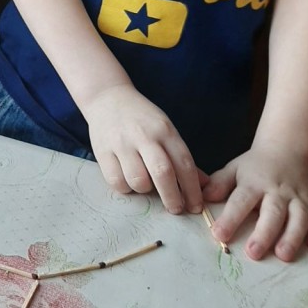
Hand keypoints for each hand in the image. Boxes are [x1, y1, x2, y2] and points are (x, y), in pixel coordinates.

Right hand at [84, 83, 204, 214]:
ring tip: (146, 186)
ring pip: (138, 180)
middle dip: (172, 197)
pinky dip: (125, 187)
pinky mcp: (102, 151)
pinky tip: (128, 180)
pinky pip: (116, 181)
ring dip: (145, 190)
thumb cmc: (142, 119)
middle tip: (176, 209)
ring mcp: (122, 143)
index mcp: (164, 130)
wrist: (107, 97)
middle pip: (163, 173)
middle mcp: (144, 135)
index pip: (184, 163)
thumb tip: (204, 185)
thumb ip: (181, 158)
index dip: (192, 189)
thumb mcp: (165, 130)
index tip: (196, 207)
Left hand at [202, 140, 307, 261]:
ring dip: (292, 236)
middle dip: (264, 233)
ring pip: (299, 217)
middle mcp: (277, 191)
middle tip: (254, 253)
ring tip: (284, 255)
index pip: (240, 200)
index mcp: (253, 183)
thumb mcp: (233, 170)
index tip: (219, 234)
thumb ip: (218, 184)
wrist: (284, 151)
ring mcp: (297, 198)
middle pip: (272, 212)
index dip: (230, 218)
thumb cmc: (254, 168)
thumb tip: (201, 197)